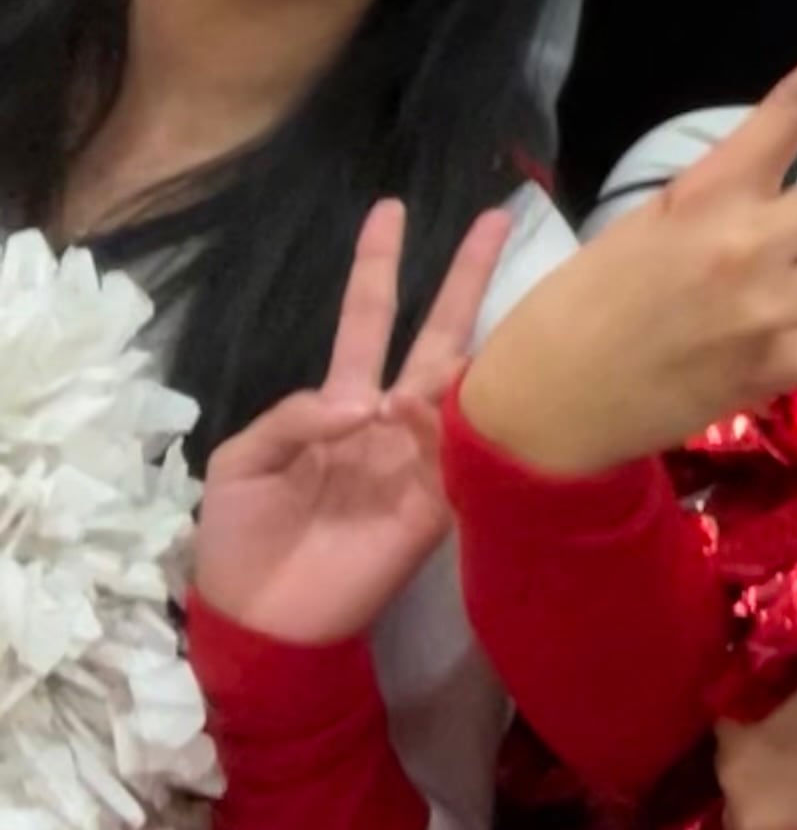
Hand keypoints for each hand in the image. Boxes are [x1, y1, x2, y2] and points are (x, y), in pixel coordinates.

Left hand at [193, 204, 508, 646]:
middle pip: (436, 333)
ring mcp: (422, 456)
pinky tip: (489, 389)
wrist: (264, 619)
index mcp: (340, 403)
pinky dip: (474, 422)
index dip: (377, 266)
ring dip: (483, 343)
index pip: (367, 319)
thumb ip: (293, 416)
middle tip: (493, 217)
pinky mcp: (441, 502)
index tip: (390, 211)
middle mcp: (390, 419)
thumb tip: (364, 403)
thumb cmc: (241, 537)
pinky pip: (468, 452)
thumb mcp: (240, 460)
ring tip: (522, 299)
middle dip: (463, 276)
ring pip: (463, 384)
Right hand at [456, 10, 796, 482]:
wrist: (541, 402)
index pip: (787, 109)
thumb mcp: (638, 228)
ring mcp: (769, 305)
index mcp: (706, 192)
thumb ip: (714, 207)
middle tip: (742, 267)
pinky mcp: (779, 366)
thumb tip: (771, 215)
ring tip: (732, 324)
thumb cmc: (577, 307)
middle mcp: (748, 239)